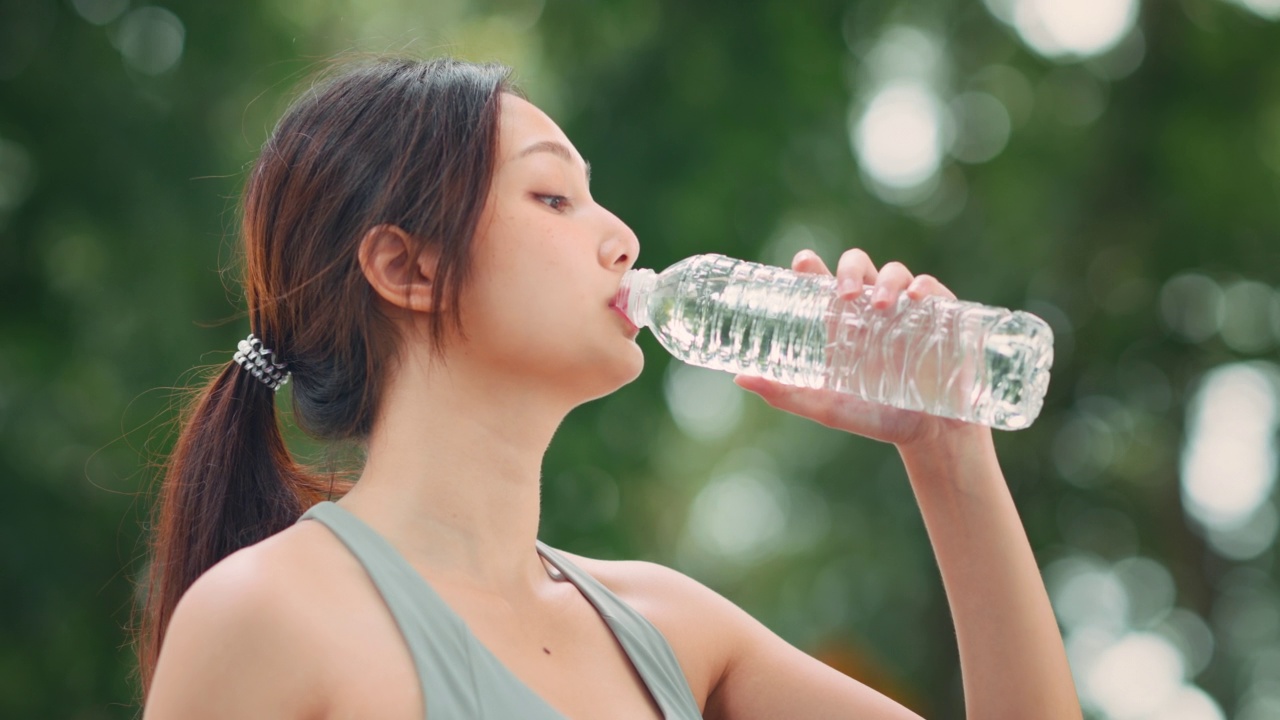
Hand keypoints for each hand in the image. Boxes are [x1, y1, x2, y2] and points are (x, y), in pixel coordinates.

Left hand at [733, 248, 983, 448]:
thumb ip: (785, 393)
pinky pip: (933, 290)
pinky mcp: (942, 318)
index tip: (801, 263)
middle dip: (850, 268)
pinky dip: (925, 287)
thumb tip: (738, 379)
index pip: (824, 282)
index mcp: (843, 323)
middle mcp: (873, 311)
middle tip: (844, 291)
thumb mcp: (827, 406)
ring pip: (895, 273)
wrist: (928, 436)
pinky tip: (916, 299)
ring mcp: (908, 311)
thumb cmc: (875, 417)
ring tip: (878, 305)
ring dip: (886, 280)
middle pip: (859, 267)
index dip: (812, 267)